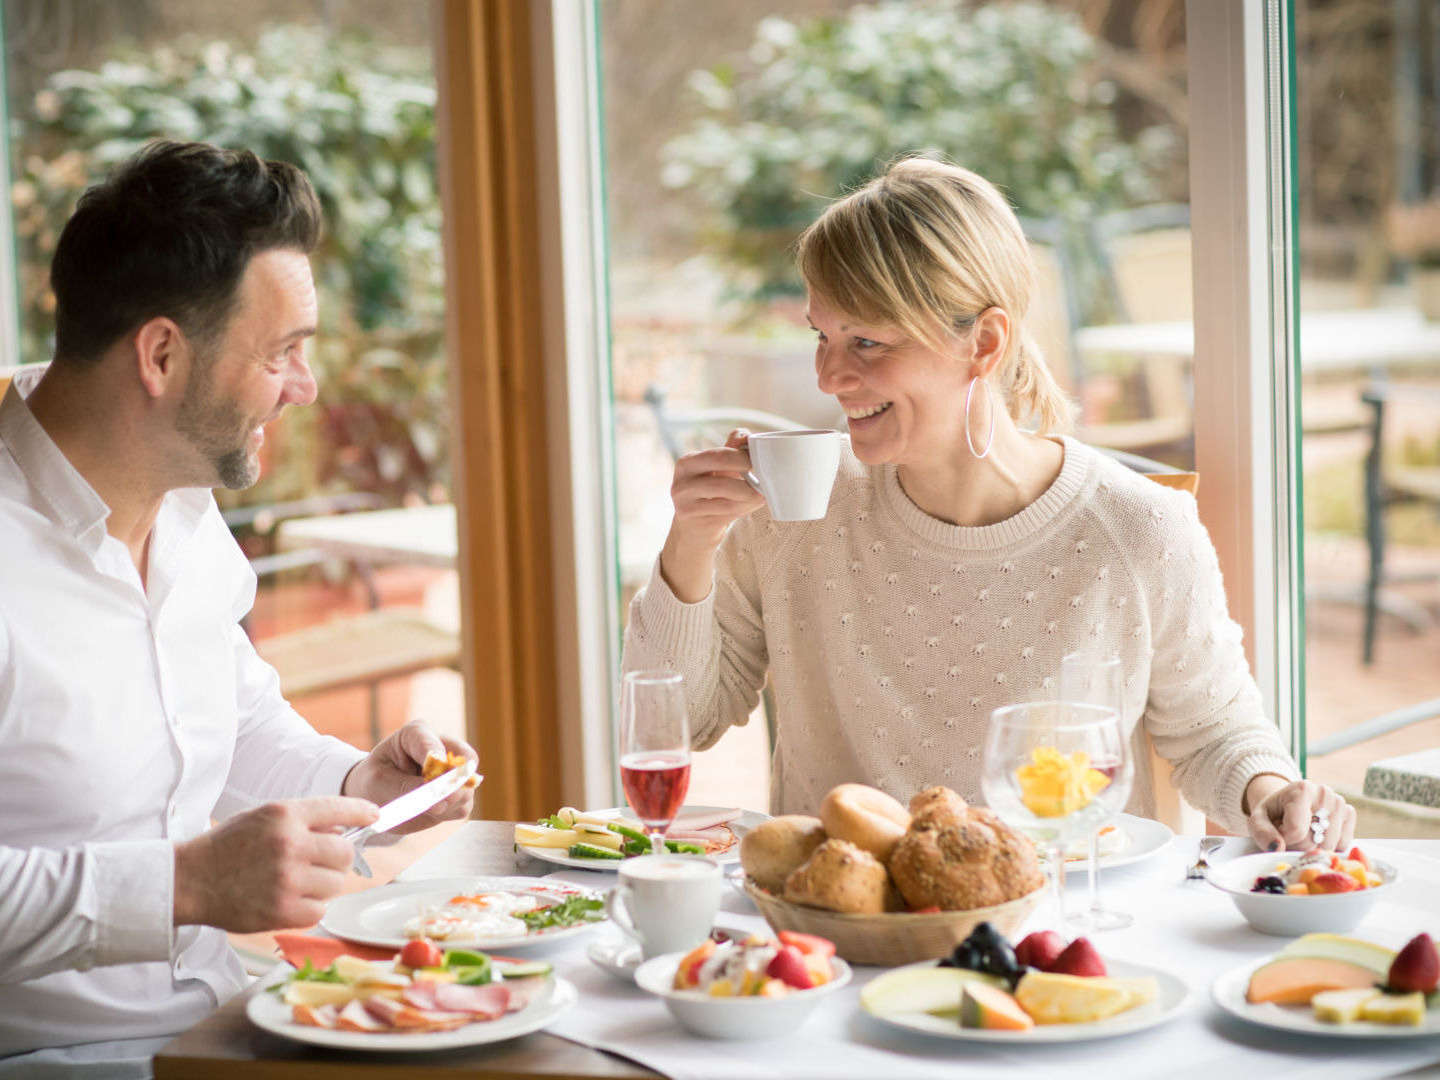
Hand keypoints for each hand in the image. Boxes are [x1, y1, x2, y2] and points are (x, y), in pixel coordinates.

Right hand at [173, 796, 377, 930]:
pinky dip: (311, 907)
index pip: (339, 809)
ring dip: (325, 884)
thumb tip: (344, 830)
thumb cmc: (229, 846)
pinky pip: (320, 910)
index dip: (362, 812)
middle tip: (321, 861)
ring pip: (336, 883)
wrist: (190, 880)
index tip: (375, 815)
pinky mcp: (282, 911)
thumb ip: (303, 819)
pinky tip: (291, 898)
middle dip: (339, 857)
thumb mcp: (263, 817)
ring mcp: (286, 879)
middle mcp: (289, 844)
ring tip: (299, 881)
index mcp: (284, 815)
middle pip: (346, 852)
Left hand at [341, 720, 478, 832]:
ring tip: (421, 808)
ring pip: (467, 787)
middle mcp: (441, 746)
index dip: (436, 765)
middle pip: (465, 761)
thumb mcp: (380, 783)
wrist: (375, 797)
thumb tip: (441, 799)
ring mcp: (453, 769)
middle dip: (452, 786)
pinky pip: (464, 805)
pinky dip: (448, 813)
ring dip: (448, 803)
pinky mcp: (458, 791)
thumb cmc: (374, 783)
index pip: (434, 746)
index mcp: (416, 734)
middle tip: (435, 804)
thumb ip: (408, 789)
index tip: (431, 783)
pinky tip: (428, 812)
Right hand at [660, 429, 766, 602]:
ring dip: (751, 493)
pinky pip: (728, 511)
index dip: (743, 456)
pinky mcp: (694, 519)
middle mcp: (682, 481)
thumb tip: (747, 435)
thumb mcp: (717, 470)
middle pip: (721, 468)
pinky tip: (752, 504)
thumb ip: (731, 449)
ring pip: (728, 494)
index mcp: (687, 463)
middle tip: (763, 476)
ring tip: (762, 493)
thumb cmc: (711, 494)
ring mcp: (685, 502)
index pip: (719, 454)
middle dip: (747, 471)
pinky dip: (746, 507)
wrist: (694, 529)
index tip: (759, 460)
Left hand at [1246, 777, 1356, 852]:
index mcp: (1301, 789)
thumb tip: (1277, 848)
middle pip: (1314, 841)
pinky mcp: (1349, 814)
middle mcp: (1324, 793)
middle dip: (1298, 845)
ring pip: (1330, 846)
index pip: (1296, 831)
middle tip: (1290, 834)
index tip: (1279, 831)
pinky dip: (1328, 846)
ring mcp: (1340, 803)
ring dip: (1313, 847)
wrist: (1288, 803)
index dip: (1285, 839)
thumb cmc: (1273, 813)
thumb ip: (1262, 833)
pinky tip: (1318, 834)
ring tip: (1303, 832)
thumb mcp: (1258, 820)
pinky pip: (1342, 845)